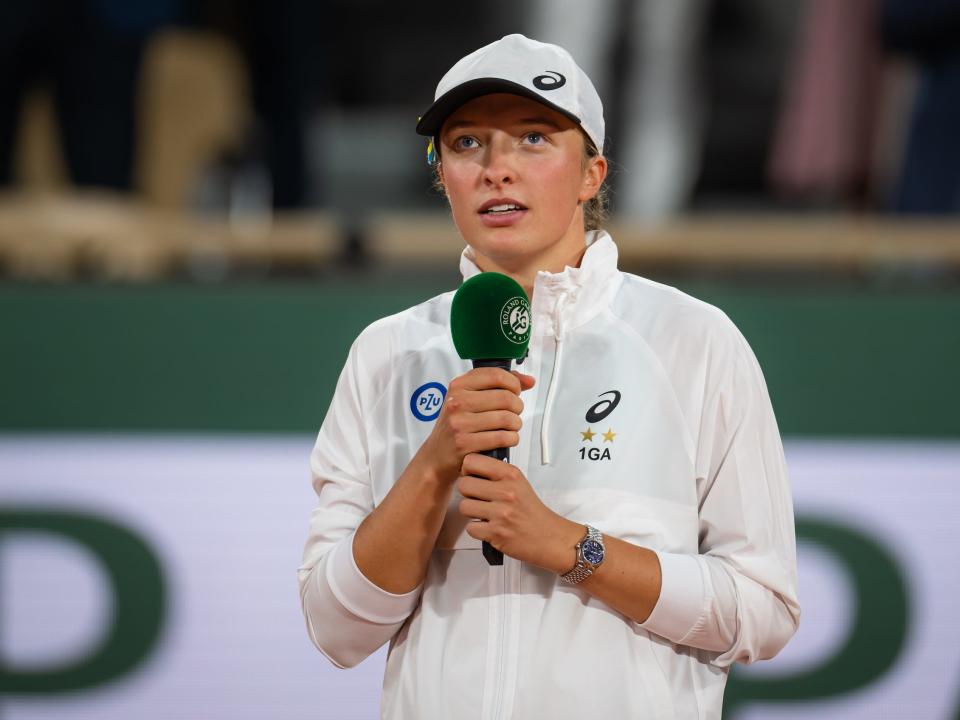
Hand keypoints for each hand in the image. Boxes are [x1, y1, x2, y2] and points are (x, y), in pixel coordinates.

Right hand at [417, 368, 534, 483]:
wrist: (436, 456)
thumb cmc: (456, 425)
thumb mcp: (468, 399)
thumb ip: (497, 385)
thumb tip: (529, 381)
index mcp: (458, 386)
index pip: (496, 375)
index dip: (513, 383)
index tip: (515, 391)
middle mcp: (457, 402)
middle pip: (506, 398)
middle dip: (517, 407)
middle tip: (514, 413)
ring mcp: (460, 423)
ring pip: (507, 418)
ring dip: (516, 424)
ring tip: (511, 427)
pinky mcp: (465, 443)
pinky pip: (503, 437)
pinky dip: (511, 439)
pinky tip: (507, 439)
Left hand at [457, 453, 583, 572]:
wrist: (549, 537)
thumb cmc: (532, 511)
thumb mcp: (519, 483)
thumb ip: (497, 473)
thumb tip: (470, 467)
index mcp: (511, 475)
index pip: (472, 461)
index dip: (467, 470)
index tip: (472, 476)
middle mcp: (506, 492)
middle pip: (464, 484)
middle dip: (467, 493)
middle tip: (477, 498)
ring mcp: (501, 513)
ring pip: (464, 507)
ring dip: (470, 512)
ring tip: (483, 513)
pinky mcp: (496, 533)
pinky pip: (470, 528)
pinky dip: (477, 530)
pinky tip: (488, 527)